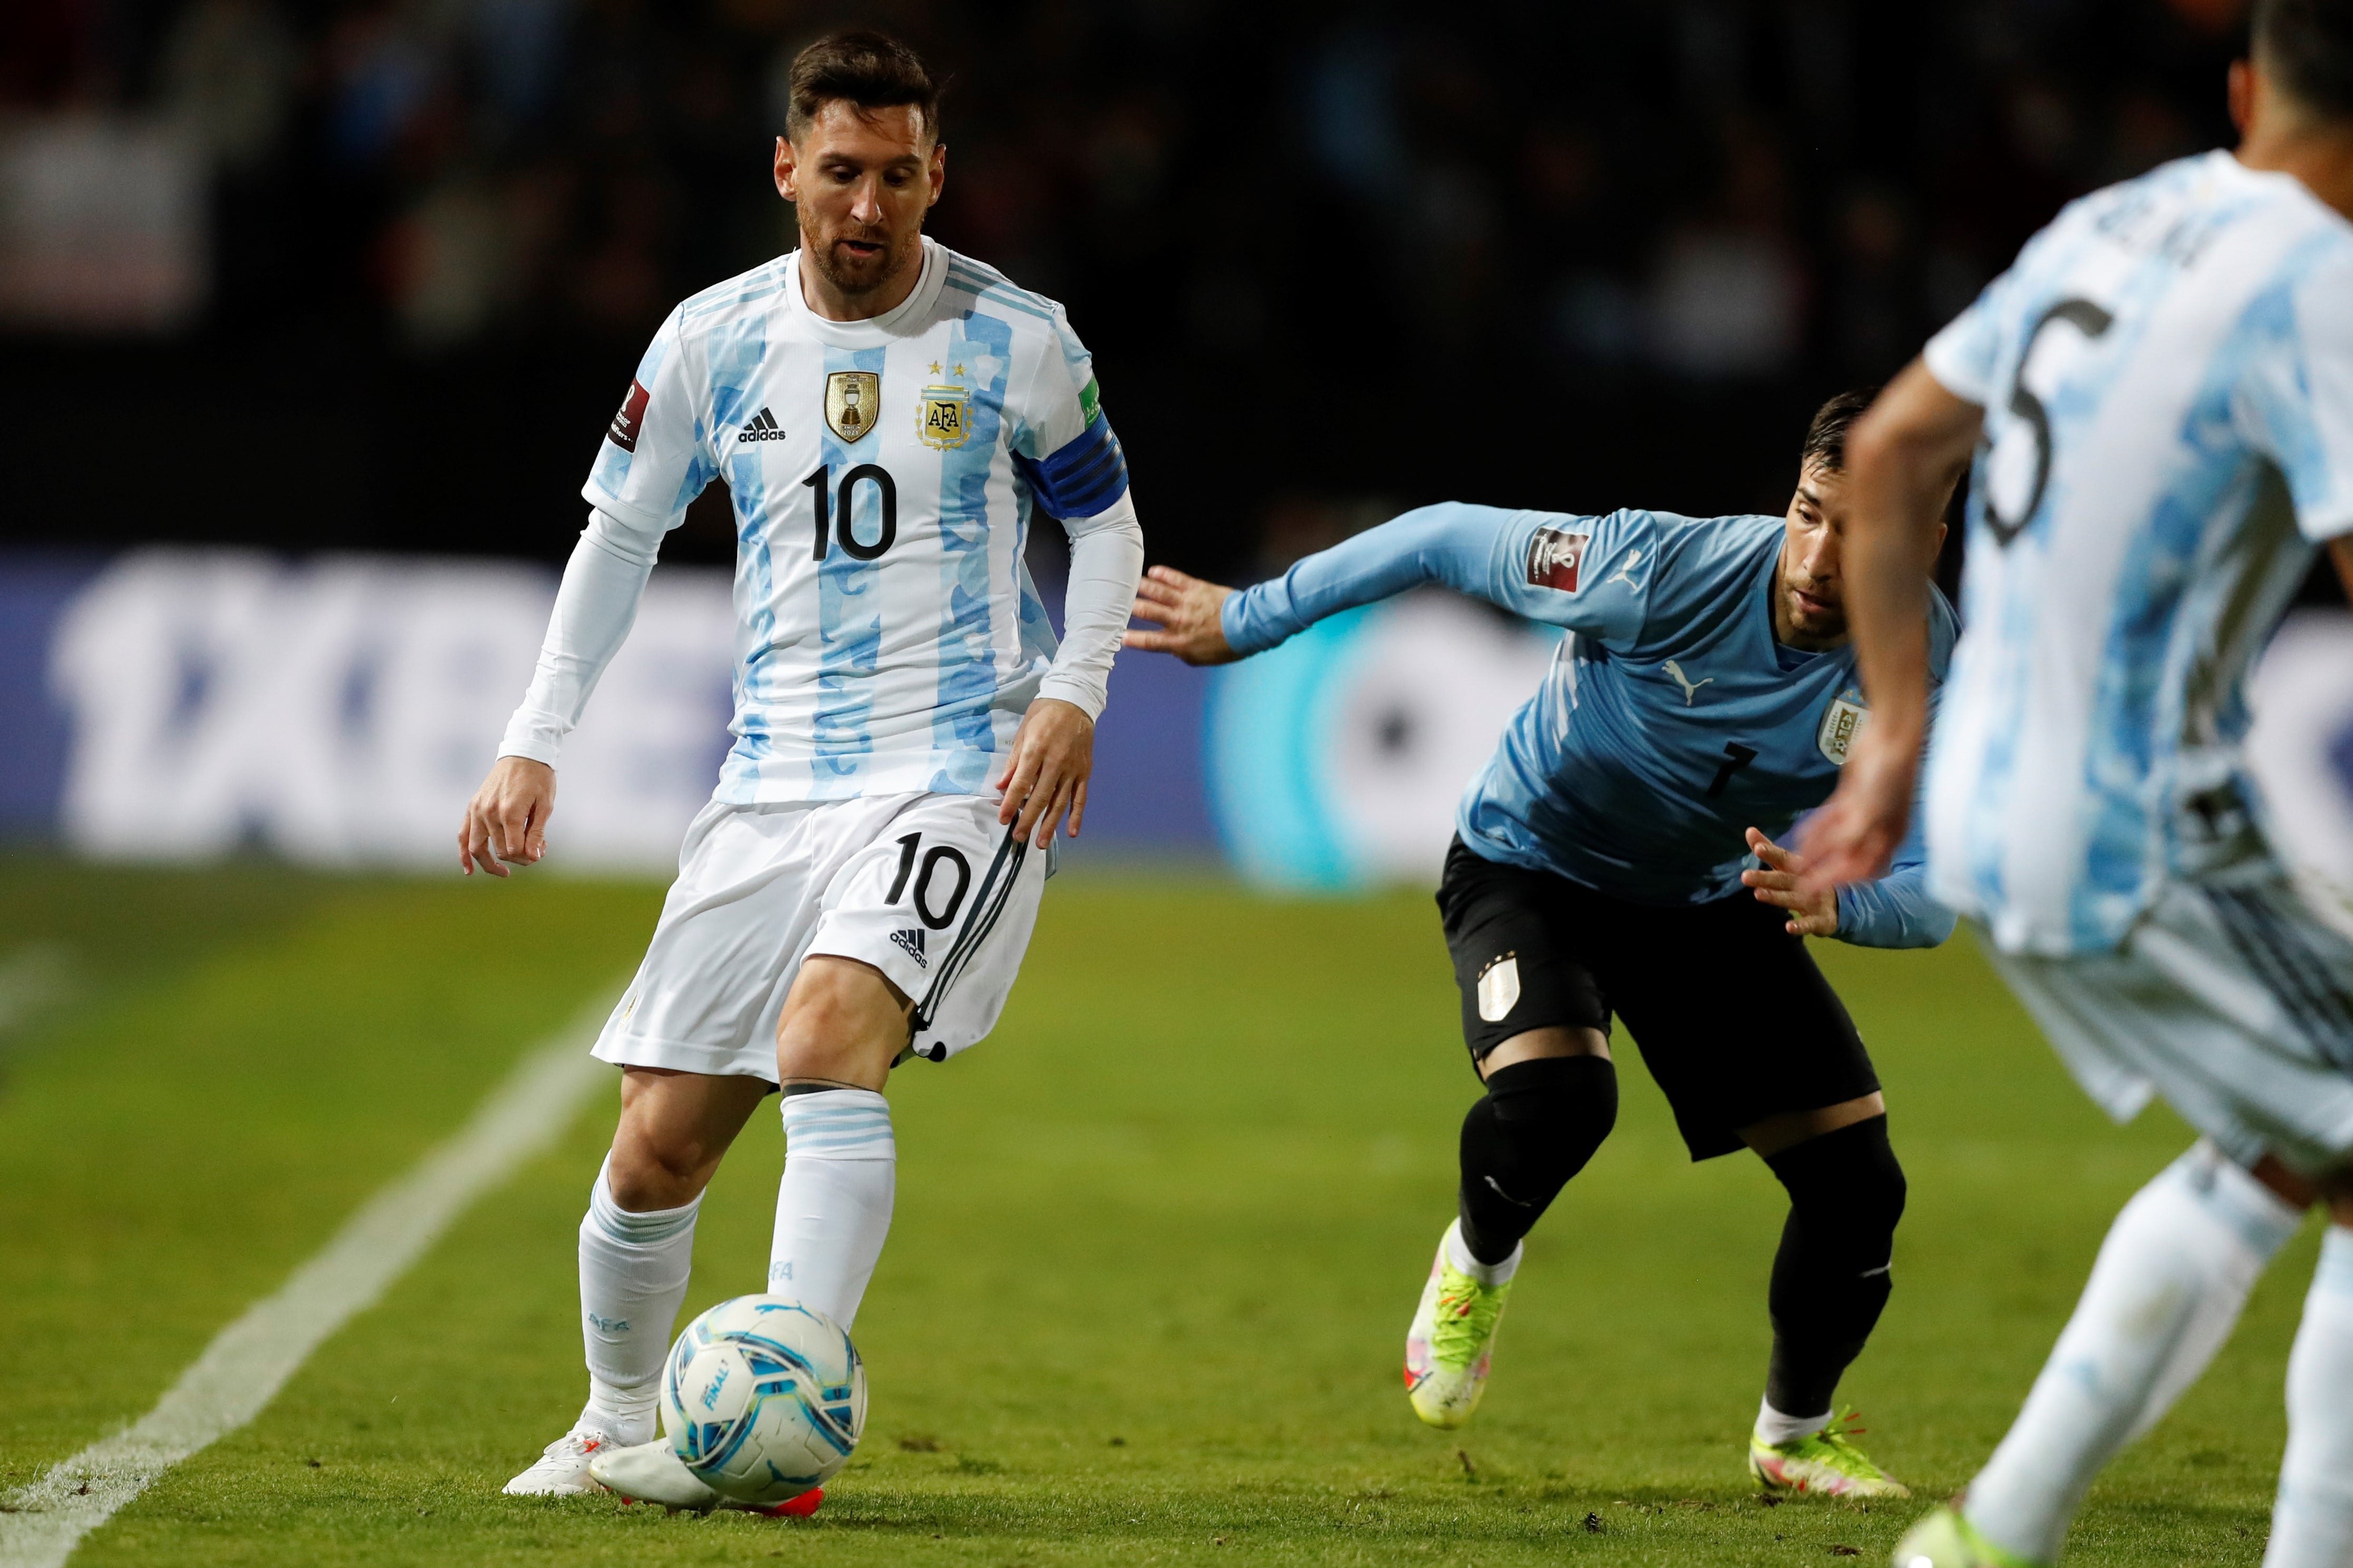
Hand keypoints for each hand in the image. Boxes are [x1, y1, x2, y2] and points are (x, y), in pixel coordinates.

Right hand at [459, 756, 555, 877]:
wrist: (523, 753)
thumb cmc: (539, 778)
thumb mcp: (545, 805)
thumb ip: (537, 833)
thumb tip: (534, 857)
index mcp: (510, 812)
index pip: (514, 849)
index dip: (529, 856)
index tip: (541, 850)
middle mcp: (489, 812)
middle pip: (499, 850)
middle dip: (518, 857)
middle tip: (534, 850)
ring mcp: (477, 809)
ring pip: (476, 848)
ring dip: (489, 864)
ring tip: (504, 872)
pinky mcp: (472, 806)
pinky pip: (462, 835)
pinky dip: (463, 854)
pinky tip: (469, 870)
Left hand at [994, 697, 1093, 849]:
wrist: (1075, 700)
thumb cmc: (1044, 715)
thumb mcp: (1023, 733)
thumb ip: (1014, 762)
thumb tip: (1001, 786)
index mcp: (1036, 750)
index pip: (1021, 783)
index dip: (1010, 803)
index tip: (1003, 819)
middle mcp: (1056, 761)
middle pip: (1040, 797)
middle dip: (1028, 820)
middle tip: (1018, 837)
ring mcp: (1073, 768)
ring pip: (1060, 802)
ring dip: (1050, 824)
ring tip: (1040, 843)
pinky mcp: (1085, 771)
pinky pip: (1081, 797)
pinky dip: (1077, 815)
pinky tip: (1072, 832)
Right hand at [1125, 565, 1239, 665]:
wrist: (1246, 626)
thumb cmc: (1226, 645)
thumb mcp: (1201, 658)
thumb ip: (1183, 653)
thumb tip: (1173, 649)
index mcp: (1179, 641)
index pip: (1150, 641)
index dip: (1133, 639)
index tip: (1121, 637)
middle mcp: (1178, 621)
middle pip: (1148, 612)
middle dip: (1132, 608)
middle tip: (1119, 604)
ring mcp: (1186, 602)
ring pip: (1158, 592)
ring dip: (1143, 588)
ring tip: (1130, 584)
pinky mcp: (1196, 588)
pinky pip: (1175, 579)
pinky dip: (1163, 574)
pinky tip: (1153, 571)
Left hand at [1742, 827, 1838, 936]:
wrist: (1839, 905)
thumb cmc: (1806, 880)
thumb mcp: (1789, 865)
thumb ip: (1769, 849)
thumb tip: (1749, 830)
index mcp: (1798, 868)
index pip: (1783, 858)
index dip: (1771, 853)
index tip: (1757, 848)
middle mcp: (1807, 882)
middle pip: (1784, 879)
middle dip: (1765, 878)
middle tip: (1745, 876)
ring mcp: (1815, 901)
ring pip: (1793, 899)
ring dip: (1776, 897)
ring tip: (1758, 895)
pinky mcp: (1821, 920)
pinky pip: (1810, 924)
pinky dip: (1801, 926)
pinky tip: (1788, 928)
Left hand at [1794, 723, 1916, 894]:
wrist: (1890, 734)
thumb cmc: (1887, 775)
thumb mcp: (1868, 812)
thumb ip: (1849, 838)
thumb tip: (1829, 863)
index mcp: (1889, 838)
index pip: (1860, 869)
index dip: (1834, 881)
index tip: (1810, 891)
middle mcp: (1878, 829)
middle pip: (1845, 857)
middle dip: (1821, 870)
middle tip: (1796, 881)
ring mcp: (1865, 812)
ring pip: (1835, 838)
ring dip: (1815, 850)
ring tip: (1792, 861)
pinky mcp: (1852, 796)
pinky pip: (1831, 818)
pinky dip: (1816, 828)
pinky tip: (1800, 836)